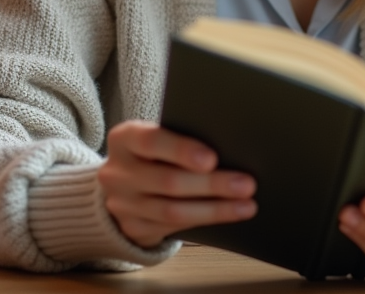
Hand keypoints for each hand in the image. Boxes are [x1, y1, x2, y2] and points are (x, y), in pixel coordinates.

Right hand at [97, 120, 256, 247]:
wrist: (122, 181)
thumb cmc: (154, 150)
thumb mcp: (157, 135)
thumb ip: (181, 137)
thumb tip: (228, 145)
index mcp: (124, 138)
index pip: (151, 141)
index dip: (182, 150)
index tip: (213, 158)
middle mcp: (118, 172)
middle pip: (168, 181)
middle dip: (212, 184)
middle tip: (247, 184)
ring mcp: (122, 204)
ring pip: (172, 211)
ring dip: (214, 209)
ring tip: (246, 204)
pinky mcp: (132, 227)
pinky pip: (172, 228)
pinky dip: (204, 221)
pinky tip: (228, 214)